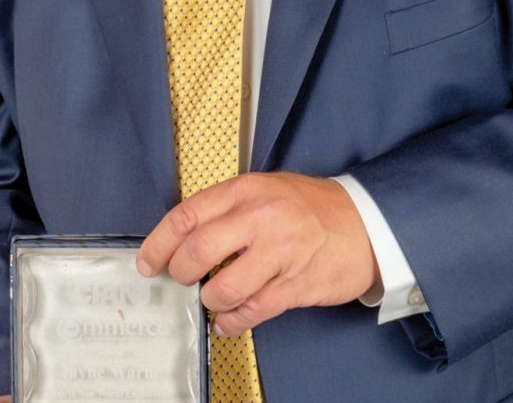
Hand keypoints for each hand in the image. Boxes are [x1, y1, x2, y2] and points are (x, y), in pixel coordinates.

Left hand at [136, 172, 378, 336]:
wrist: (366, 224)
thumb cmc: (311, 208)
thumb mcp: (265, 190)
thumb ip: (227, 209)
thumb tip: (183, 238)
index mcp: (246, 191)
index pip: (186, 216)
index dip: (158, 243)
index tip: (147, 262)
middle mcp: (261, 219)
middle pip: (198, 251)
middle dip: (180, 273)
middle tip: (182, 279)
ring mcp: (280, 254)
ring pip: (222, 288)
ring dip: (210, 300)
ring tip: (214, 297)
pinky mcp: (295, 286)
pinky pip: (252, 311)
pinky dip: (232, 322)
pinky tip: (228, 321)